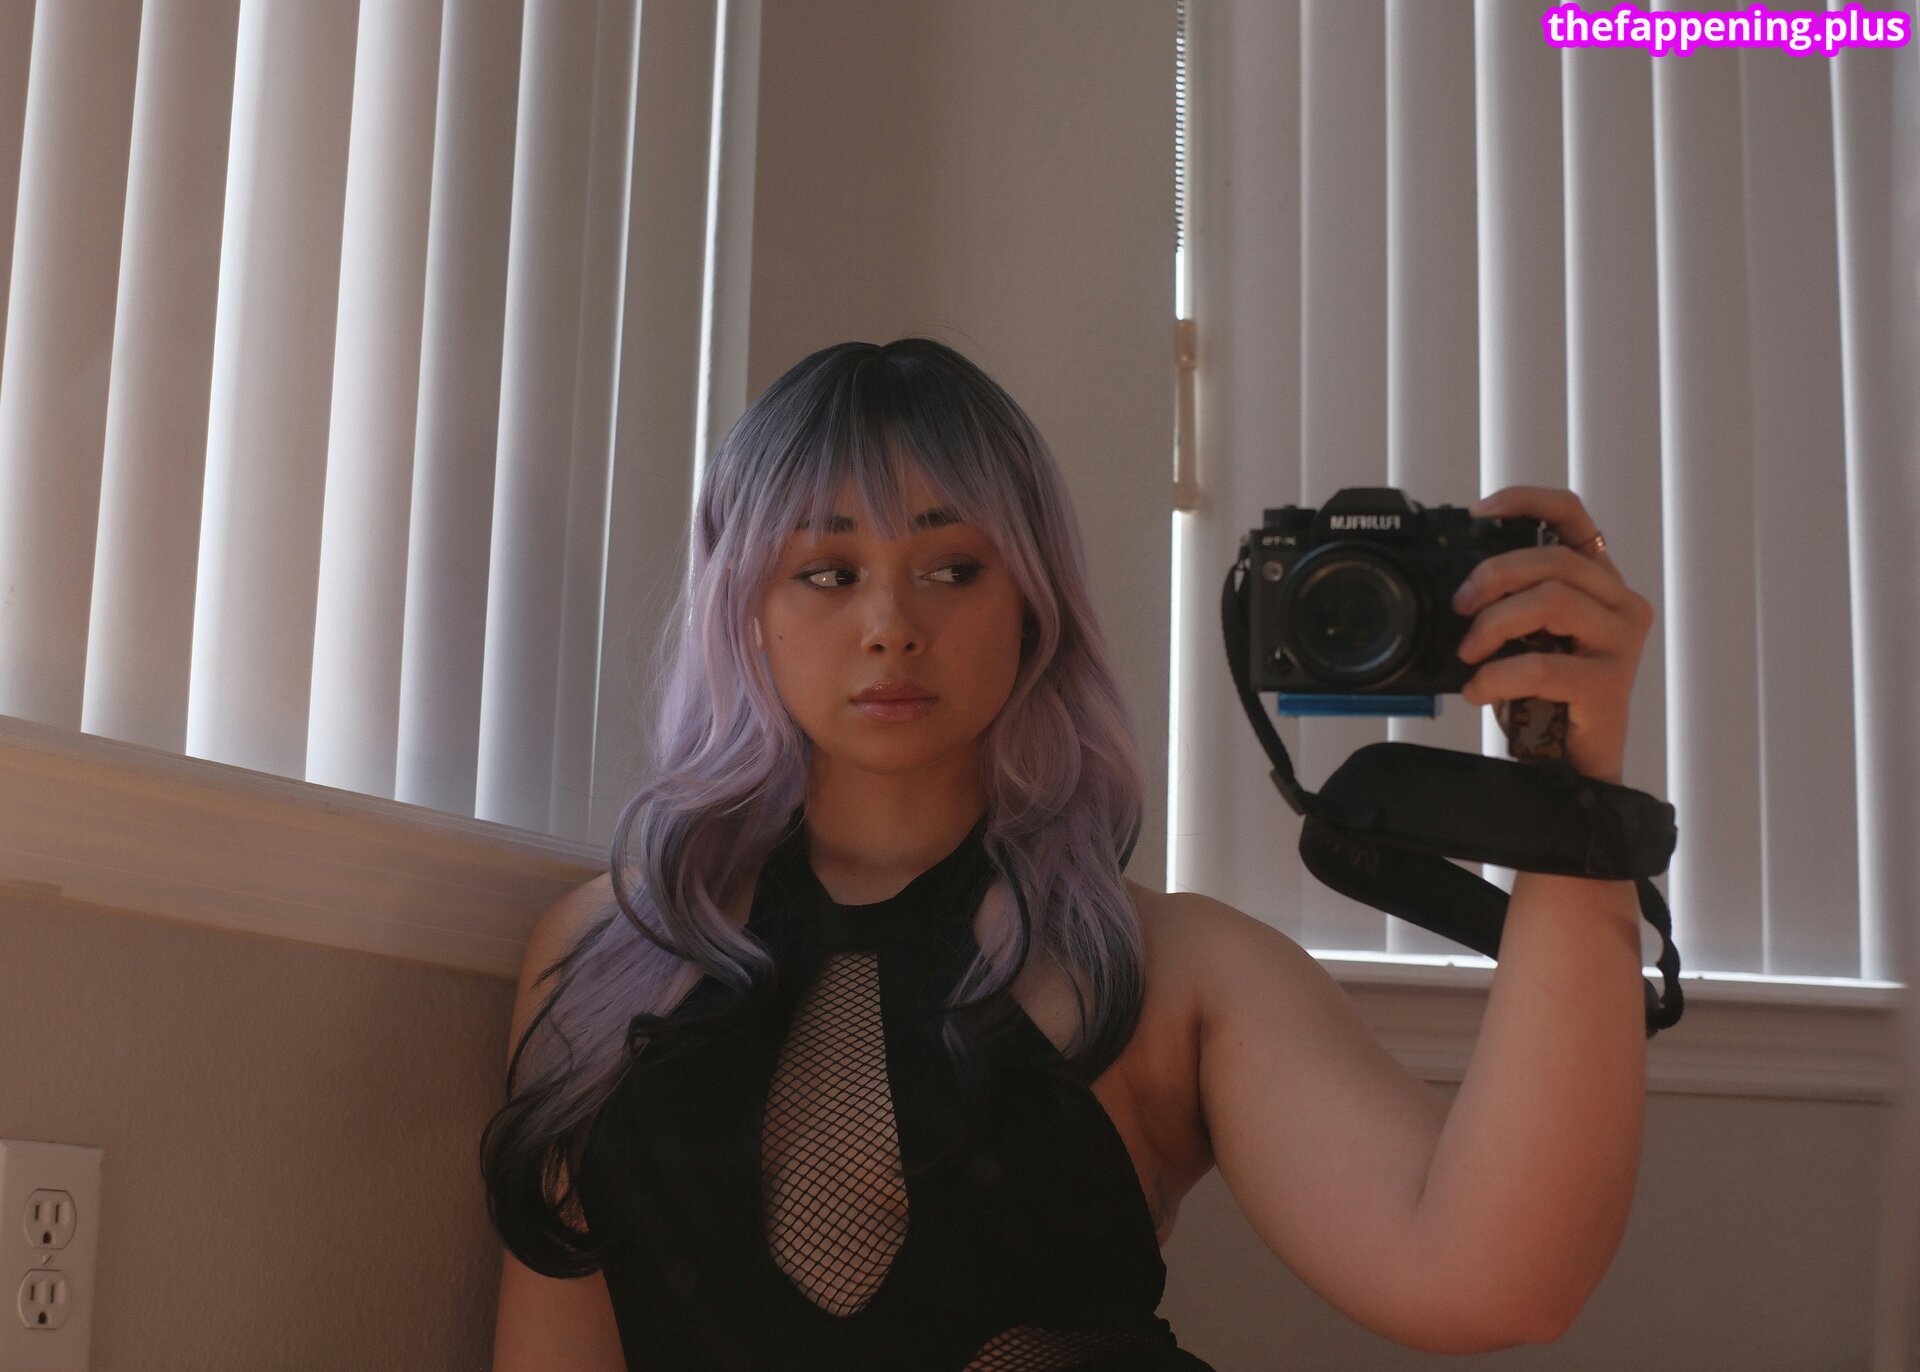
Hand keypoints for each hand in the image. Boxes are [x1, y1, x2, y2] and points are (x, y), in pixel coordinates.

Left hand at [1450, 486, 1653, 785]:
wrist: (1571, 766)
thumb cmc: (1544, 698)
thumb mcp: (1522, 637)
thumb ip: (1507, 603)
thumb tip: (1453, 587)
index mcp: (1596, 581)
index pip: (1572, 516)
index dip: (1526, 500)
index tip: (1478, 513)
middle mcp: (1619, 602)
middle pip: (1554, 559)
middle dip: (1494, 574)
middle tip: (1459, 606)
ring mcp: (1621, 642)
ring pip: (1553, 600)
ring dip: (1495, 622)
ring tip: (1469, 652)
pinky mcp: (1611, 683)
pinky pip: (1544, 665)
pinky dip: (1498, 675)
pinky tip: (1478, 690)